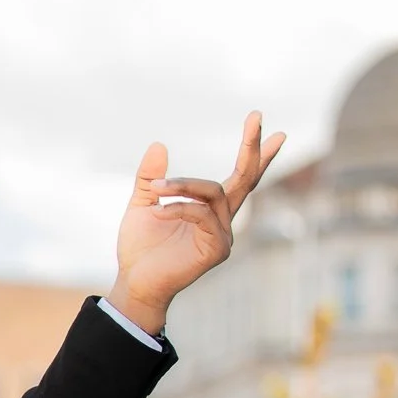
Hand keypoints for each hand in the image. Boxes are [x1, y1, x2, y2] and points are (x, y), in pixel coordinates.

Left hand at [107, 112, 285, 334]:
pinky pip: (202, 215)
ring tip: (156, 189)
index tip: (264, 122)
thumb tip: (160, 144)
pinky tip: (159, 213)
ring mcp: (223, 235)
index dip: (255, 151)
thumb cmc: (141, 247)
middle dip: (252, 146)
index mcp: (211, 209)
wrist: (133, 281)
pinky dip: (179, 208)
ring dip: (182, 186)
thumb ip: (151, 177)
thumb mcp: (143, 203)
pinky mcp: (217, 249)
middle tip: (256, 116)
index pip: (240, 176)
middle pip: (245, 177)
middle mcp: (224, 220)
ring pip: (213, 192)